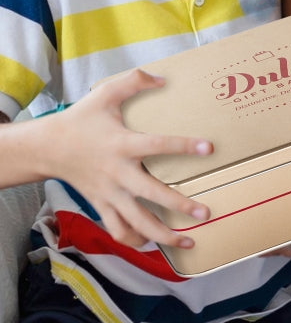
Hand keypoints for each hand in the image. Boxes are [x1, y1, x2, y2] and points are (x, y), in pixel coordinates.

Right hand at [45, 69, 214, 248]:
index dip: (184, 146)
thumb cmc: (82, 119)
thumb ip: (134, 81)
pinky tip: (153, 244)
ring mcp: (109, 193)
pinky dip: (134, 240)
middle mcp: (118, 173)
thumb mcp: (105, 93)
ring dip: (163, 235)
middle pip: (152, 194)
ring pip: (136, 222)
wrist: (48, 148)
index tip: (210, 148)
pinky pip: (117, 229)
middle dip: (179, 206)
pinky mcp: (101, 205)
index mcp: (123, 144)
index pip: (158, 145)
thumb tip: (163, 78)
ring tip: (188, 242)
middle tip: (205, 213)